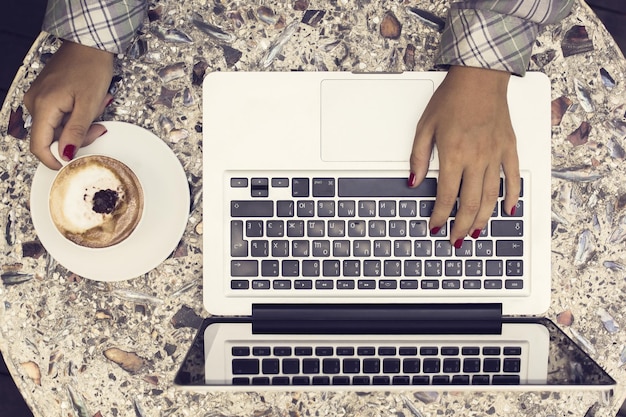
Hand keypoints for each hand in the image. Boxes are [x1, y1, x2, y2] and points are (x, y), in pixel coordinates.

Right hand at [24, 41, 114, 168]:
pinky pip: (60, 114)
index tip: (70, 165)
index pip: (39, 146)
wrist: (89, 43)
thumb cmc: (90, 68)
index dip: (54, 160)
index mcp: (42, 106)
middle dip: (77, 137)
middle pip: (52, 137)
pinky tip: (87, 104)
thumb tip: (67, 155)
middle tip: (98, 127)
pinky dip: (76, 114)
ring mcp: (39, 97)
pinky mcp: (47, 94)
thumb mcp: (89, 104)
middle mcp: (35, 103)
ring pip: (58, 126)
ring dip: (79, 124)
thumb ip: (77, 132)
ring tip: (95, 108)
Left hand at [409, 65, 519, 246]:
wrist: (479, 77)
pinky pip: (513, 178)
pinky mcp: (509, 148)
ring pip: (491, 196)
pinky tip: (508, 209)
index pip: (445, 195)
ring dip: (484, 218)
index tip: (434, 226)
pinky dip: (512, 196)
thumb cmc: (452, 98)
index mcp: (453, 154)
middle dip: (462, 226)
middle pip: (470, 203)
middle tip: (456, 239)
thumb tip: (412, 181)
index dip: (438, 216)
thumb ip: (417, 156)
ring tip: (476, 233)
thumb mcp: (425, 126)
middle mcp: (476, 158)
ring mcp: (495, 154)